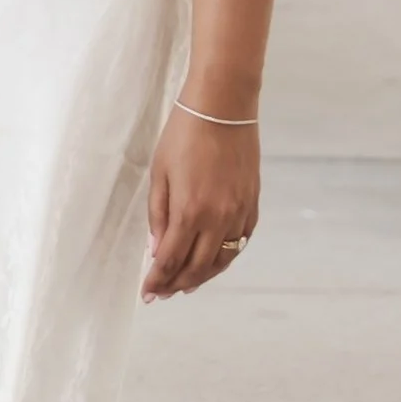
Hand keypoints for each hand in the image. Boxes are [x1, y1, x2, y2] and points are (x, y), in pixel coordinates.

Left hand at [142, 103, 258, 299]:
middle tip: (162, 293)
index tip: (147, 293)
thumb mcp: (160, 173)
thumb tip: (156, 251)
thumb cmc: (184, 135)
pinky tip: (211, 262)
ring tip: (184, 285)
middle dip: (176, 285)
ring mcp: (239, 214)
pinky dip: (224, 259)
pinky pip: (239, 244)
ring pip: (222, 261)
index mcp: (190, 211)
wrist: (224, 108)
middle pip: (196, 268)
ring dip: (201, 277)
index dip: (158, 280)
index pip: (170, 260)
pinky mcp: (252, 206)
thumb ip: (158, 215)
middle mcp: (218, 219)